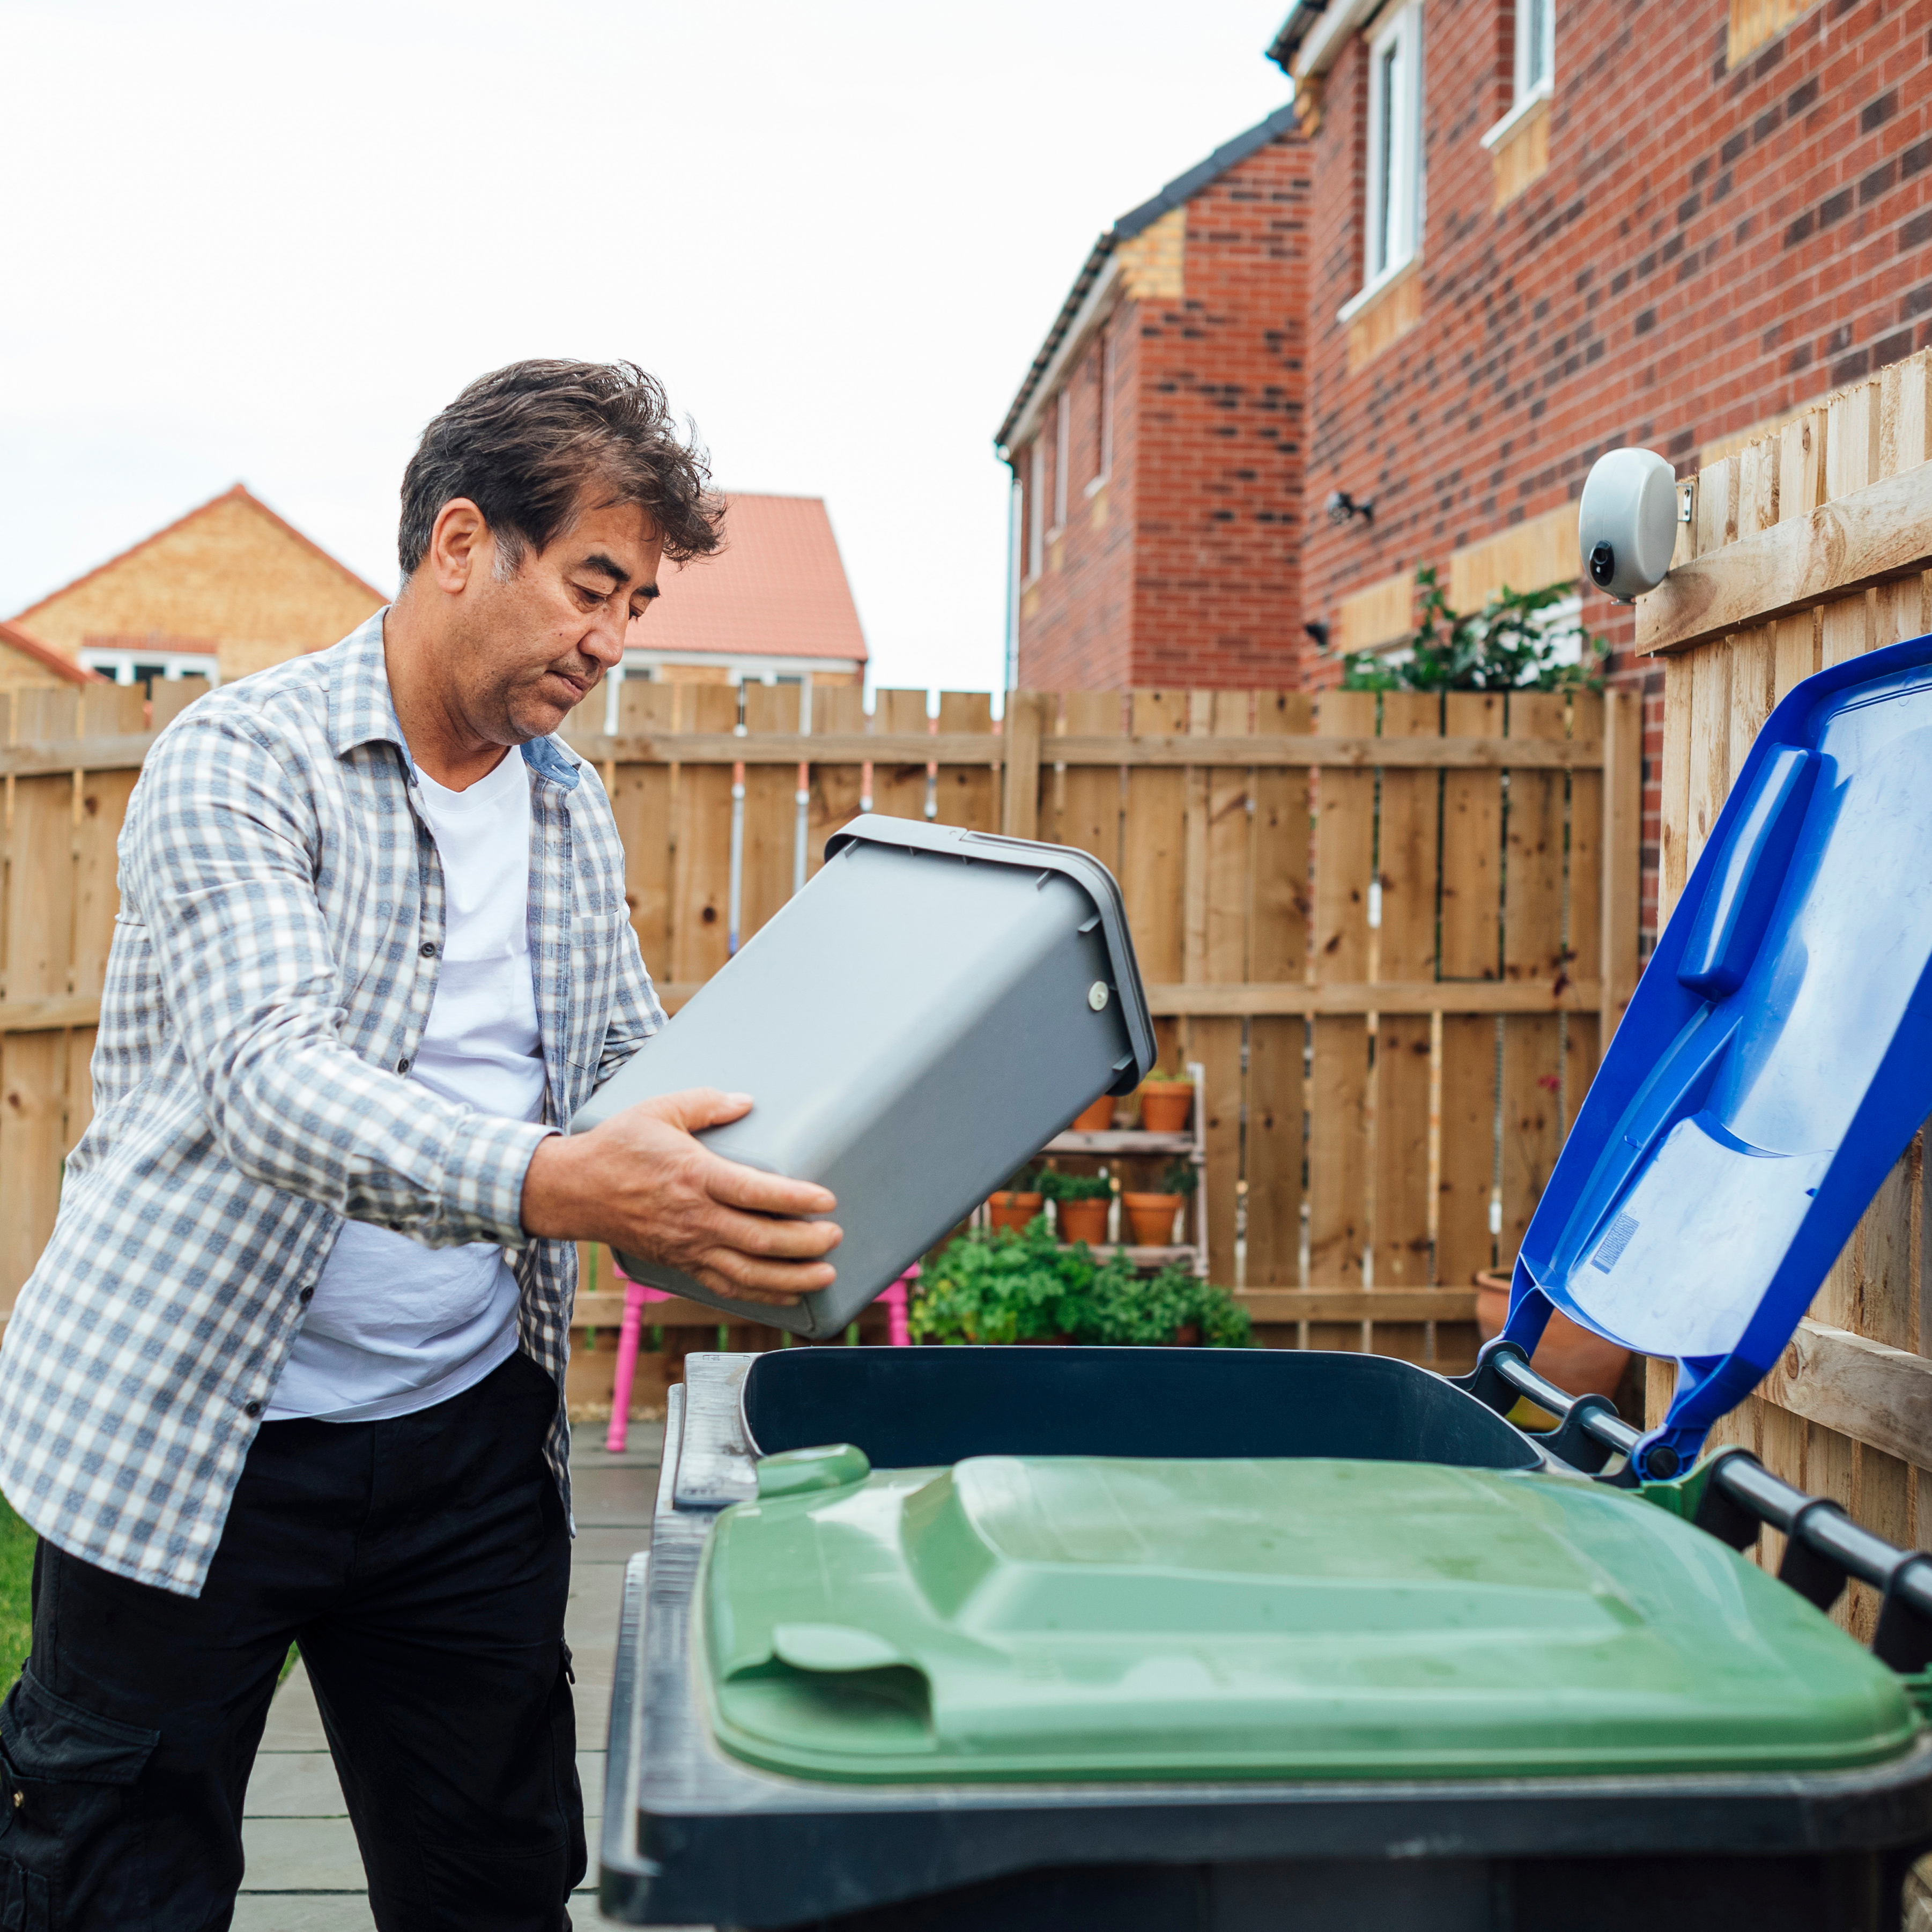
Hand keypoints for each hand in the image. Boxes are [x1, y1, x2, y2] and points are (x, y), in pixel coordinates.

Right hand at [519, 1088, 839, 1306]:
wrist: (573, 1190)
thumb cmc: (617, 1146)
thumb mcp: (658, 1109)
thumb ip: (706, 1103)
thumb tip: (747, 1101)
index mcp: (694, 1175)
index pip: (754, 1192)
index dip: (794, 1199)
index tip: (826, 1200)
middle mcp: (694, 1217)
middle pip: (759, 1239)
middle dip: (804, 1244)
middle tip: (835, 1237)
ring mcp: (687, 1246)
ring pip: (747, 1272)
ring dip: (791, 1278)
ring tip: (826, 1275)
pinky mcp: (680, 1263)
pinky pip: (726, 1286)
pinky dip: (760, 1295)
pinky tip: (789, 1294)